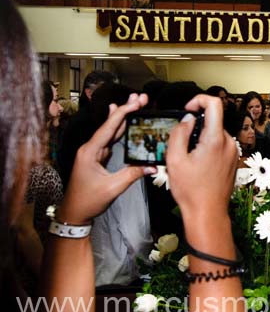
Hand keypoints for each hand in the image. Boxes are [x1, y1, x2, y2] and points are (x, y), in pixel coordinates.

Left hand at [60, 93, 156, 224]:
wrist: (73, 214)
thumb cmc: (88, 201)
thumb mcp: (112, 188)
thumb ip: (133, 174)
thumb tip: (153, 166)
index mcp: (90, 151)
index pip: (108, 127)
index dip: (123, 113)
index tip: (136, 103)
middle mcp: (90, 148)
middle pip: (110, 125)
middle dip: (125, 110)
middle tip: (139, 97)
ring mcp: (93, 152)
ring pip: (110, 131)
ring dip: (123, 118)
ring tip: (136, 104)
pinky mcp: (97, 158)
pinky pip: (110, 140)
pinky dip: (119, 129)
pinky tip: (123, 120)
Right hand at [167, 95, 238, 223]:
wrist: (207, 213)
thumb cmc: (192, 191)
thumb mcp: (175, 159)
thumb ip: (179, 133)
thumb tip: (186, 120)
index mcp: (215, 140)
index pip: (214, 104)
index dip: (199, 100)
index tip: (188, 109)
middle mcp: (228, 143)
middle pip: (212, 120)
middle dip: (195, 126)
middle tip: (182, 144)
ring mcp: (233, 152)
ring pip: (215, 133)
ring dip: (201, 138)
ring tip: (189, 158)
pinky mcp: (233, 160)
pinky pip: (219, 145)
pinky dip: (207, 147)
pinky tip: (198, 164)